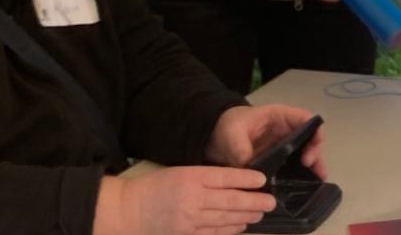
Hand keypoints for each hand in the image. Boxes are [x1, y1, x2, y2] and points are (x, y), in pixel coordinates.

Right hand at [93, 166, 274, 234]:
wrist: (129, 210)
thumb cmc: (155, 188)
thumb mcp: (180, 173)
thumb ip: (204, 178)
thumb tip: (233, 183)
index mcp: (191, 177)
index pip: (224, 177)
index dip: (245, 179)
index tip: (262, 180)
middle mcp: (193, 198)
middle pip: (229, 200)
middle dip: (253, 202)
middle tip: (271, 202)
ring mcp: (190, 219)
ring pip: (225, 218)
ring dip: (246, 216)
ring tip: (260, 213)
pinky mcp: (187, 234)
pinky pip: (214, 232)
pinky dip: (230, 229)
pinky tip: (241, 226)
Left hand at [205, 105, 325, 179]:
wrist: (212, 135)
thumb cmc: (225, 126)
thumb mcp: (232, 136)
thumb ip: (243, 152)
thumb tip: (254, 174)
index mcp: (279, 116)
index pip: (306, 120)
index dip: (314, 135)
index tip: (307, 156)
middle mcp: (285, 129)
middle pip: (310, 138)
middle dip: (316, 154)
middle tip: (315, 172)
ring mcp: (282, 144)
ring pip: (304, 152)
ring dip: (312, 166)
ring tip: (317, 182)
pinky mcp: (276, 158)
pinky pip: (291, 164)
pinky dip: (298, 174)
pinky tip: (302, 186)